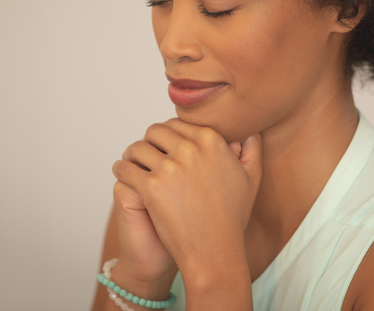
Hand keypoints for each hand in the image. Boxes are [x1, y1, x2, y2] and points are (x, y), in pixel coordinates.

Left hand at [112, 119, 262, 273]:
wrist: (214, 249)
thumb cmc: (231, 216)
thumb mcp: (251, 178)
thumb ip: (252, 149)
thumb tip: (248, 131)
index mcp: (212, 140)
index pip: (178, 123)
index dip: (169, 134)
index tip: (164, 146)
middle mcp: (191, 149)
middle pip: (155, 131)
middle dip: (149, 141)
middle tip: (146, 154)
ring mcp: (170, 167)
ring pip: (137, 147)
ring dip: (132, 154)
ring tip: (132, 164)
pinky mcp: (152, 187)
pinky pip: (125, 168)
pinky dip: (121, 170)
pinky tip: (124, 175)